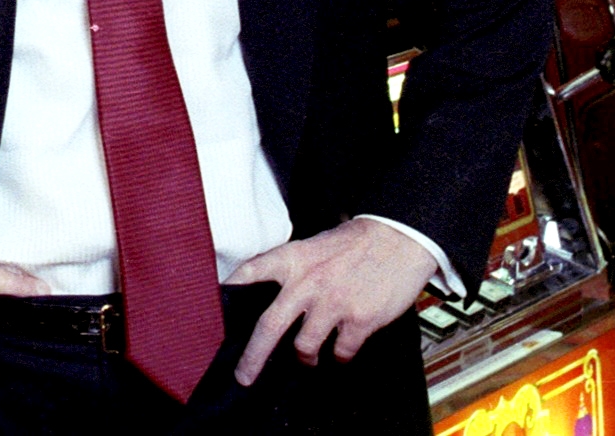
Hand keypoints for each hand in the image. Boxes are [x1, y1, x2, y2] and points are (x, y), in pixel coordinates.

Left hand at [228, 219, 437, 384]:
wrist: (398, 238)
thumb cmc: (355, 242)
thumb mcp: (315, 246)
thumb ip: (295, 270)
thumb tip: (277, 299)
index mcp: (293, 259)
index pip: (250, 273)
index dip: (230, 290)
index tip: (217, 306)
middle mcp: (307, 283)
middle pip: (269, 327)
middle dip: (253, 357)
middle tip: (244, 376)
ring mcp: (333, 303)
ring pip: (305, 347)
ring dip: (305, 358)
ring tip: (308, 358)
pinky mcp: (360, 320)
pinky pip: (341, 352)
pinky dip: (339, 356)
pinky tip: (341, 350)